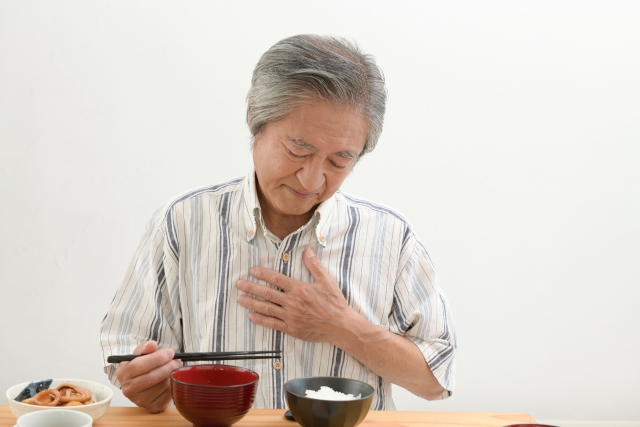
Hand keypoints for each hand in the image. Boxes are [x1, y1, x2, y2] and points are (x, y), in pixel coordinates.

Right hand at [115, 341, 181, 412]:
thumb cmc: (142, 365)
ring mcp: (139, 400)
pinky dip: (174, 385)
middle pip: (151, 377)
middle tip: (177, 360)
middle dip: (168, 366)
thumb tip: (152, 345)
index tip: (170, 353)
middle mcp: (128, 389)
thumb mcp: (140, 353)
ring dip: (173, 375)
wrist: (143, 382)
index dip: (157, 358)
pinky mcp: (152, 407)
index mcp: (123, 373)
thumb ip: (145, 347)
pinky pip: (168, 395)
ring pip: (162, 386)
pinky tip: (173, 378)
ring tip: (175, 368)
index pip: (139, 365)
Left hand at [236, 247, 354, 342]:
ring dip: (252, 303)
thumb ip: (315, 266)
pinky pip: (273, 324)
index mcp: (299, 289)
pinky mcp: (291, 329)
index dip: (263, 274)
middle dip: (251, 288)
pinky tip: (251, 316)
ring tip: (240, 298)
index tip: (252, 270)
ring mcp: (291, 317)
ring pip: (267, 308)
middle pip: (267, 293)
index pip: (277, 279)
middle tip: (239, 284)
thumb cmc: (334, 304)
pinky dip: (261, 320)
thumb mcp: (327, 282)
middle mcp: (292, 303)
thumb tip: (307, 251)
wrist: (340, 326)